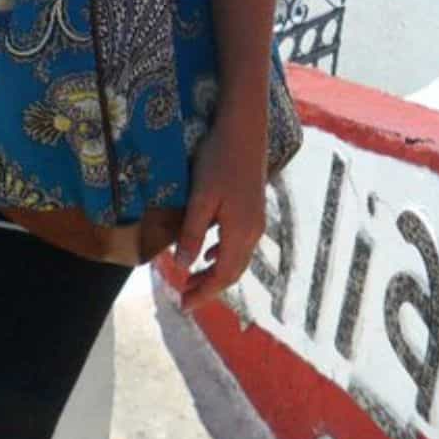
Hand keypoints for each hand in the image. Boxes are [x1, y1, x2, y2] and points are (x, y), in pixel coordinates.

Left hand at [173, 119, 265, 311]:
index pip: (222, 276)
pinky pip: (238, 243)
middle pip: (231, 271)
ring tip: (193, 280)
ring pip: (236, 258)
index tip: (184, 306)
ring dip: (215, 272)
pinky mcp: (252, 208)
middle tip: (185, 297)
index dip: (204, 293)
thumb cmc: (218, 161)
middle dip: (208, 287)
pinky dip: (222, 254)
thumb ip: (192, 233)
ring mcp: (255, 220)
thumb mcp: (201, 198)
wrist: (243, 131)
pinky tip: (210, 252)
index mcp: (240, 233)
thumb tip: (183, 266)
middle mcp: (253, 232)